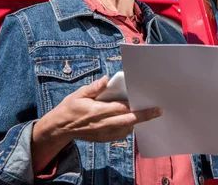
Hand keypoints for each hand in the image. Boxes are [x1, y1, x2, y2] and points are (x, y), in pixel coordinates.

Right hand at [39, 76, 161, 142]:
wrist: (60, 128)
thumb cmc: (70, 108)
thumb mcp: (78, 94)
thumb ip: (94, 87)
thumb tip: (107, 79)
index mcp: (97, 111)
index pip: (121, 109)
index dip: (135, 106)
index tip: (146, 102)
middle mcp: (102, 124)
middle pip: (128, 121)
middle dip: (144, 116)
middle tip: (158, 111)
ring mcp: (103, 133)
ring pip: (126, 129)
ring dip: (136, 122)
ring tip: (147, 114)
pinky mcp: (103, 139)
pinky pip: (120, 135)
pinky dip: (128, 128)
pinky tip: (131, 121)